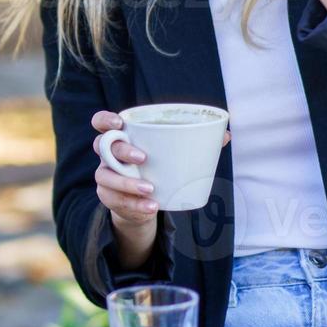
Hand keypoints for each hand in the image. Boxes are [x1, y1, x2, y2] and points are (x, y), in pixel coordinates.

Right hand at [91, 110, 232, 230]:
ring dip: (127, 182)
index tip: (119, 123)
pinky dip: (134, 204)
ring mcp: (105, 176)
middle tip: (144, 159)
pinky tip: (150, 206)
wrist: (144, 203)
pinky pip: (115, 200)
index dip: (105, 120)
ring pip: (105, 176)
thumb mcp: (173, 156)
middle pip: (103, 147)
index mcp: (121, 138)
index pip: (101, 123)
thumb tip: (225, 135)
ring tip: (151, 190)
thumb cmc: (158, 170)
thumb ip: (196, 143)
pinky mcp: (108, 197)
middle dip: (122, 151)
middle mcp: (107, 155)